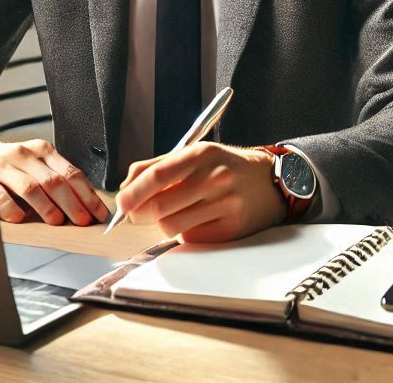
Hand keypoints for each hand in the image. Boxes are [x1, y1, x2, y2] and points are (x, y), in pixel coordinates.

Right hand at [0, 137, 111, 225]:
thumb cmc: (12, 165)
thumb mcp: (38, 164)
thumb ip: (58, 179)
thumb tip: (86, 205)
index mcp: (42, 151)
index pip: (71, 173)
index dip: (87, 195)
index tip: (98, 213)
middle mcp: (24, 155)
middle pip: (54, 181)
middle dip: (72, 203)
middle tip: (82, 220)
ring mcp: (4, 167)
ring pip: (30, 187)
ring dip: (46, 207)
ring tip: (56, 221)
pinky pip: (0, 196)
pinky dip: (12, 208)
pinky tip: (20, 218)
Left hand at [115, 142, 285, 242]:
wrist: (271, 181)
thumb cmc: (226, 167)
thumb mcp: (197, 154)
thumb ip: (158, 166)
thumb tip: (126, 186)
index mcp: (202, 154)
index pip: (158, 175)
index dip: (133, 192)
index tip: (121, 203)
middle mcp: (215, 178)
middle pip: (160, 206)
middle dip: (139, 214)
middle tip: (135, 214)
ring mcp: (225, 205)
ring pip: (172, 226)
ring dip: (163, 223)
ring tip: (174, 213)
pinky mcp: (231, 229)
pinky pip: (191, 238)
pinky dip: (185, 232)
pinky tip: (197, 220)